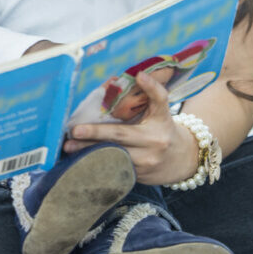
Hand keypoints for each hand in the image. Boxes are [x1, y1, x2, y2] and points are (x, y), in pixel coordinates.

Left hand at [64, 71, 198, 184]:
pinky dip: (97, 164)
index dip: (99, 131)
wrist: (183, 159)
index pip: (122, 132)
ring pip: (111, 162)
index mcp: (153, 134)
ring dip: (88, 155)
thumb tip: (139, 74)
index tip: (78, 128)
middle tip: (69, 138)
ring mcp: (141, 169)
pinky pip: (114, 171)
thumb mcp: (163, 110)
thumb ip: (153, 92)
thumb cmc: (166, 128)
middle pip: (111, 148)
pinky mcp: (136, 179)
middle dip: (88, 143)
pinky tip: (81, 159)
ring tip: (69, 148)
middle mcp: (147, 154)